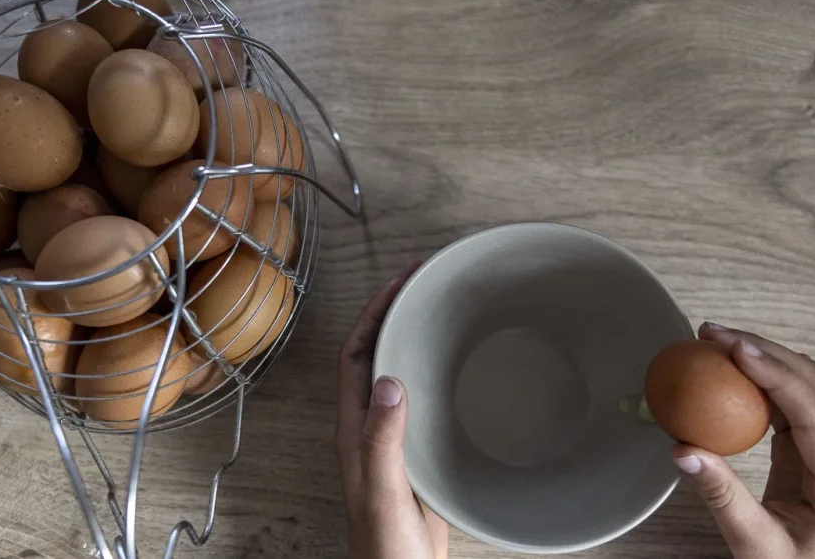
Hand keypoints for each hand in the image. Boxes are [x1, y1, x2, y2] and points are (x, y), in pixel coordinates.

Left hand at [335, 262, 447, 558]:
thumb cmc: (386, 550)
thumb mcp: (385, 492)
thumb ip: (383, 441)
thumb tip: (390, 382)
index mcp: (355, 432)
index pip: (356, 356)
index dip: (373, 314)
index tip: (401, 282)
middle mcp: (370, 430)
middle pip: (376, 357)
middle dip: (394, 315)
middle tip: (424, 282)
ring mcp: (394, 443)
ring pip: (399, 375)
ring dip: (413, 340)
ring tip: (441, 310)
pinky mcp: (417, 457)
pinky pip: (422, 402)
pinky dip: (435, 375)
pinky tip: (459, 371)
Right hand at [675, 322, 814, 558]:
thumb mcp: (754, 545)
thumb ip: (721, 497)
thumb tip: (682, 448)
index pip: (814, 413)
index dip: (776, 374)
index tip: (734, 349)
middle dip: (765, 351)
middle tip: (712, 334)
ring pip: (808, 383)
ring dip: (765, 357)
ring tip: (715, 342)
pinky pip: (795, 399)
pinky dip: (763, 378)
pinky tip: (729, 368)